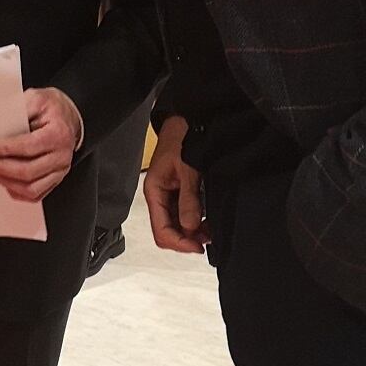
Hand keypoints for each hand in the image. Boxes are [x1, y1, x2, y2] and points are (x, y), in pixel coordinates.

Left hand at [0, 88, 81, 202]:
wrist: (67, 117)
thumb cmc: (51, 108)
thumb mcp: (36, 98)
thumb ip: (17, 108)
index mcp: (58, 134)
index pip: (29, 146)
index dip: (6, 149)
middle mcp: (62, 156)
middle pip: (28, 171)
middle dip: (1, 168)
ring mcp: (60, 171)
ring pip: (31, 188)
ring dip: (6, 182)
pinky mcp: (55, 180)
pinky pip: (35, 195)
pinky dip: (17, 192)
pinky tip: (4, 180)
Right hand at [143, 117, 206, 253]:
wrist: (187, 119)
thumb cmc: (182, 137)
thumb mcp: (187, 168)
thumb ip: (188, 198)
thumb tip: (190, 227)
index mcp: (154, 192)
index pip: (161, 231)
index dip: (179, 243)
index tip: (199, 246)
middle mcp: (160, 197)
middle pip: (169, 231)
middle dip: (188, 238)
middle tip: (209, 239)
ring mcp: (170, 195)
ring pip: (178, 224)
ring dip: (193, 231)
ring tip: (211, 230)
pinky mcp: (180, 191)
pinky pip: (185, 213)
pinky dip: (197, 220)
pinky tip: (209, 219)